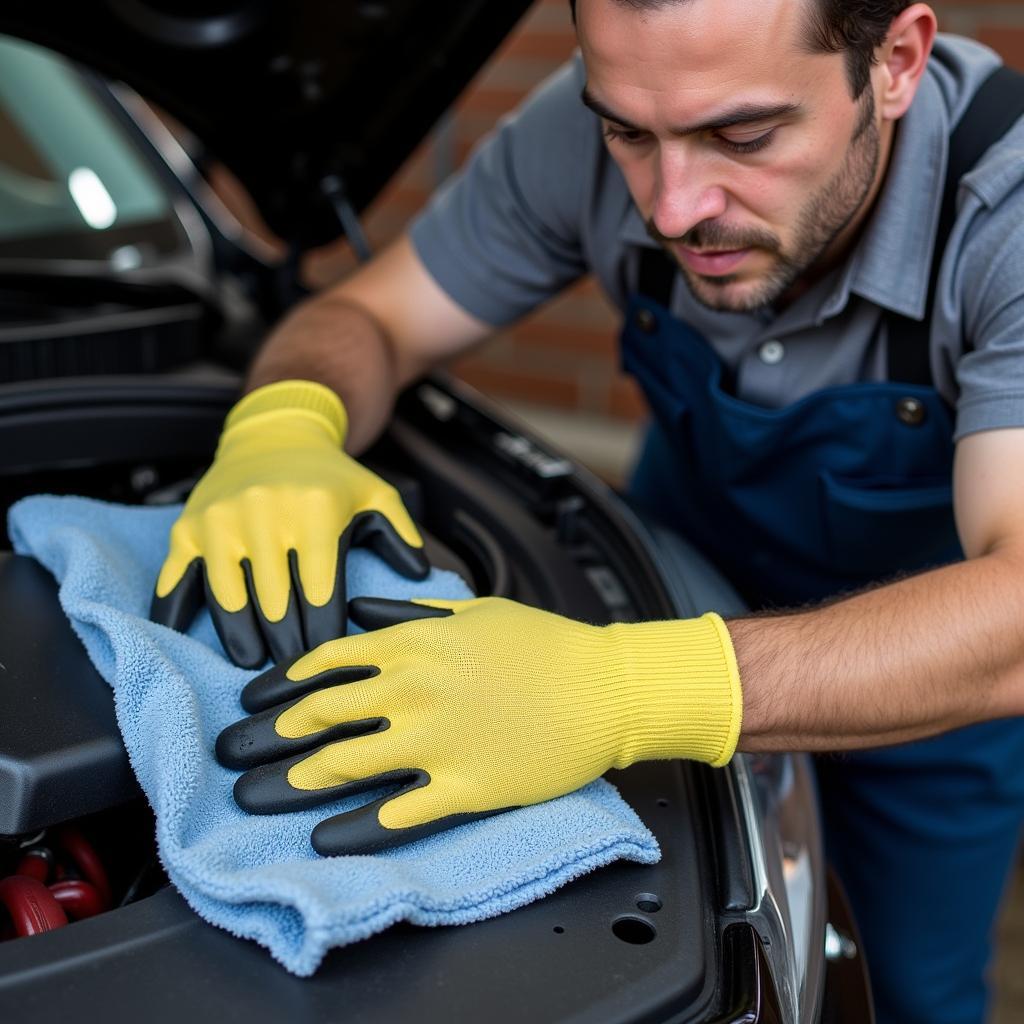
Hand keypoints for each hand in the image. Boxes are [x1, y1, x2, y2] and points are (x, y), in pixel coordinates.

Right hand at [150, 380, 427, 667]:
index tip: (329, 661)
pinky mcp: (187, 527)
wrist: (273, 435)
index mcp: (314, 511)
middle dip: (287, 645)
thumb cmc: (330, 477)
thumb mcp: (376, 495)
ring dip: (240, 638)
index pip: (320, 593)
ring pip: (228, 598)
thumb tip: (420, 576)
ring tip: (253, 663)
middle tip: (294, 674)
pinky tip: (186, 641)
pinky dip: (177, 613)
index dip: (324, 635)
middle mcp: (263, 514)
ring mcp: (219, 521)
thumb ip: (403, 536)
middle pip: (275, 604)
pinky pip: (178, 579)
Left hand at [216, 596, 741, 854]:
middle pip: (323, 713)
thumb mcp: (474, 609)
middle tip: (236, 751)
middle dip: (270, 733)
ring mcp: (436, 740)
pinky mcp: (464, 786)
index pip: (329, 661)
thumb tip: (361, 611)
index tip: (256, 700)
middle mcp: (415, 689)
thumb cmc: (544, 643)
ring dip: (293, 781)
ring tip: (259, 793)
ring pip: (345, 764)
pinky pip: (395, 813)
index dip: (283, 683)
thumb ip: (411, 610)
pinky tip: (324, 837)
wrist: (605, 687)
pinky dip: (353, 827)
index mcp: (416, 642)